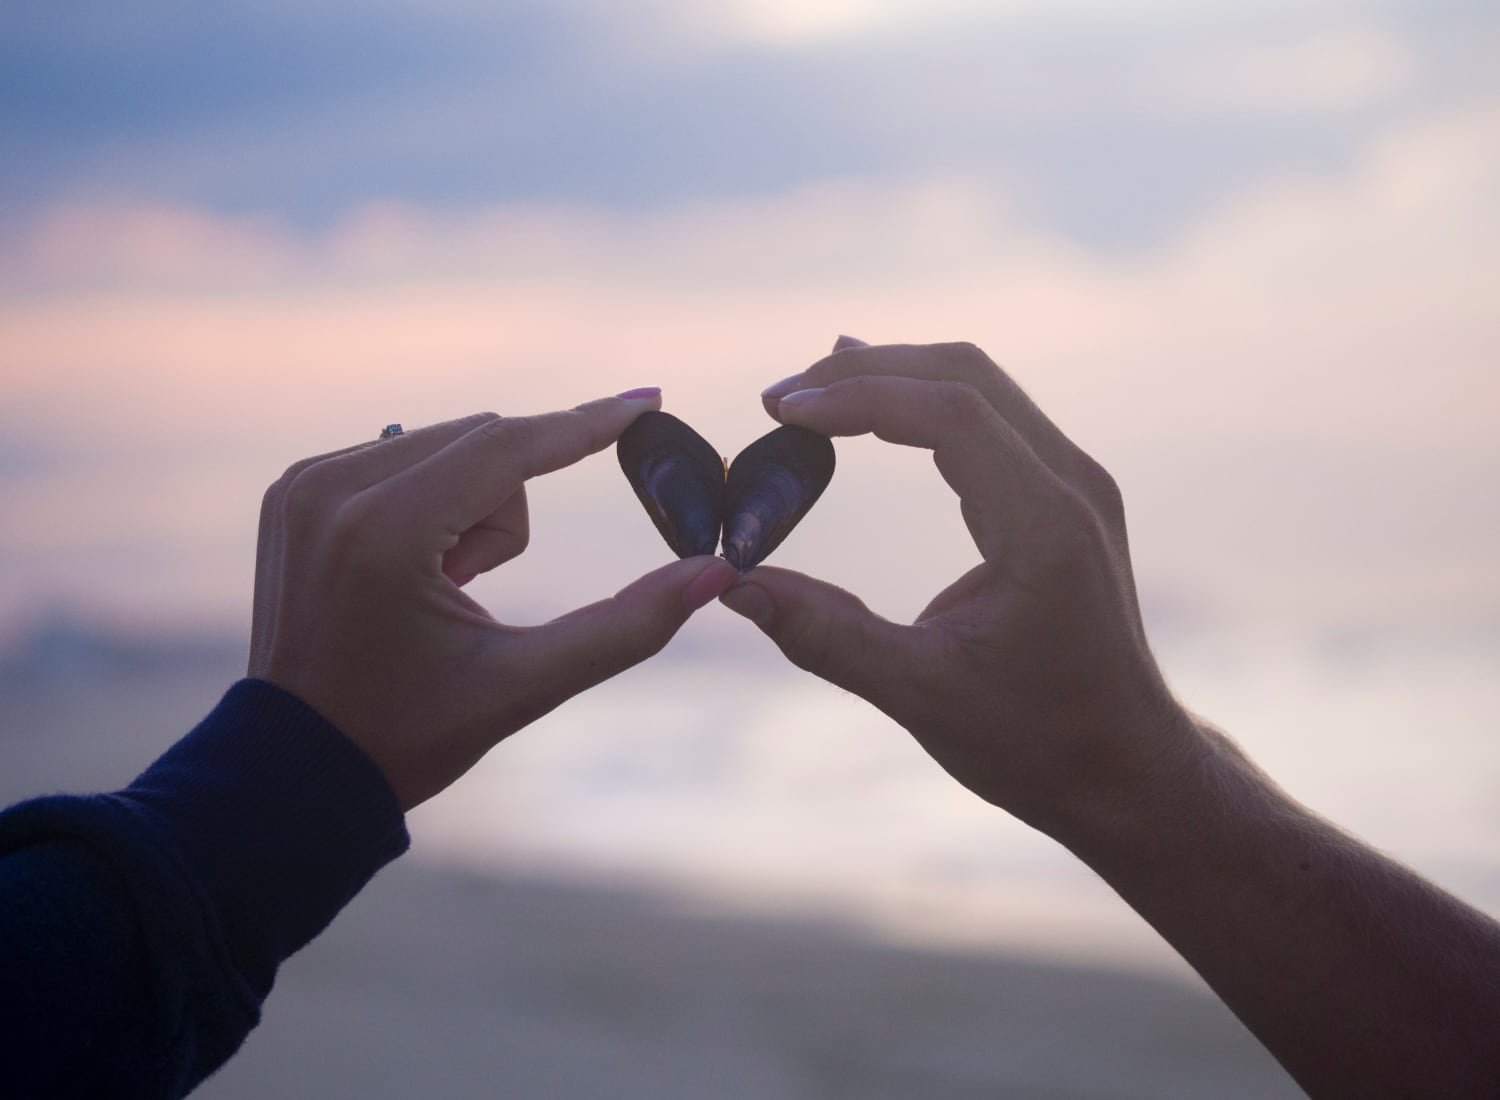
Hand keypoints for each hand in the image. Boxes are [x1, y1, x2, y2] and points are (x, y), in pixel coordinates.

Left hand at [249, 394, 739, 809]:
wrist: (296, 768)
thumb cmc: (409, 734)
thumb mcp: (525, 686)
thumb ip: (627, 627)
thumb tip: (716, 573)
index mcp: (384, 533)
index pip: (508, 446)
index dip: (589, 424)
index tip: (650, 401)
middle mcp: (332, 488)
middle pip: (484, 442)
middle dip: (507, 513)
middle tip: (470, 590)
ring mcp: (303, 484)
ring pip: (448, 444)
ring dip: (470, 506)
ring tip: (437, 589)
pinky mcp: (292, 489)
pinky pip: (402, 456)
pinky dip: (429, 503)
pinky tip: (406, 575)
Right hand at [722, 339, 1196, 838]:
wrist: (1125, 768)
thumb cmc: (1036, 741)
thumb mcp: (919, 694)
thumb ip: (825, 635)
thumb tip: (731, 586)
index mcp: (1046, 527)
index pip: (951, 413)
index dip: (859, 397)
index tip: (782, 411)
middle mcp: (1072, 486)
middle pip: (966, 376)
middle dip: (867, 372)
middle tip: (779, 398)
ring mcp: (1076, 486)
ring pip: (980, 387)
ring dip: (893, 379)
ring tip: (809, 393)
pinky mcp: (1064, 499)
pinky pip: (991, 419)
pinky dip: (923, 406)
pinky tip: (874, 411)